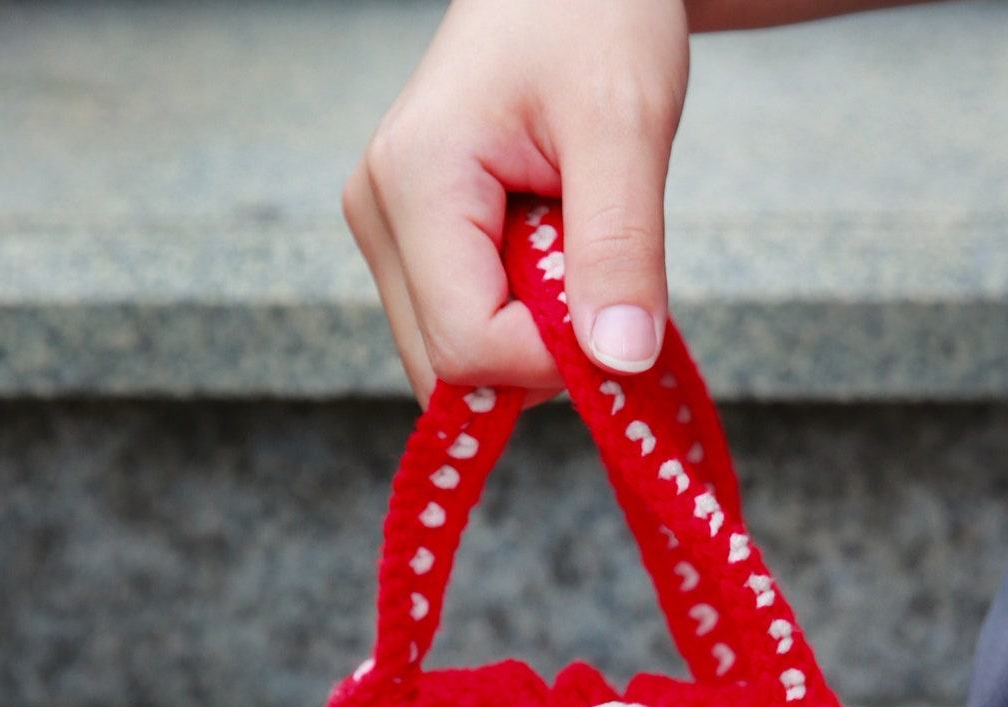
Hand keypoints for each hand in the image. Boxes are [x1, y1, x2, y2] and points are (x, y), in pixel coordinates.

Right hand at [344, 0, 690, 403]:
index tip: (612, 306)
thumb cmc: (595, 12)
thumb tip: (618, 363)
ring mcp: (388, 232)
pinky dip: (522, 322)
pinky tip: (550, 255)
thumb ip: (621, 249)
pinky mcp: (411, 243)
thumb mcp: (627, 124)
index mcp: (415, 182)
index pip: (468, 348)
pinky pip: (463, 329)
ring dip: (532, 340)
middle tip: (595, 274)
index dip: (551, 358)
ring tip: (570, 243)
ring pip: (455, 361)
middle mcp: (380, 215)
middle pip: (448, 370)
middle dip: (536, 358)